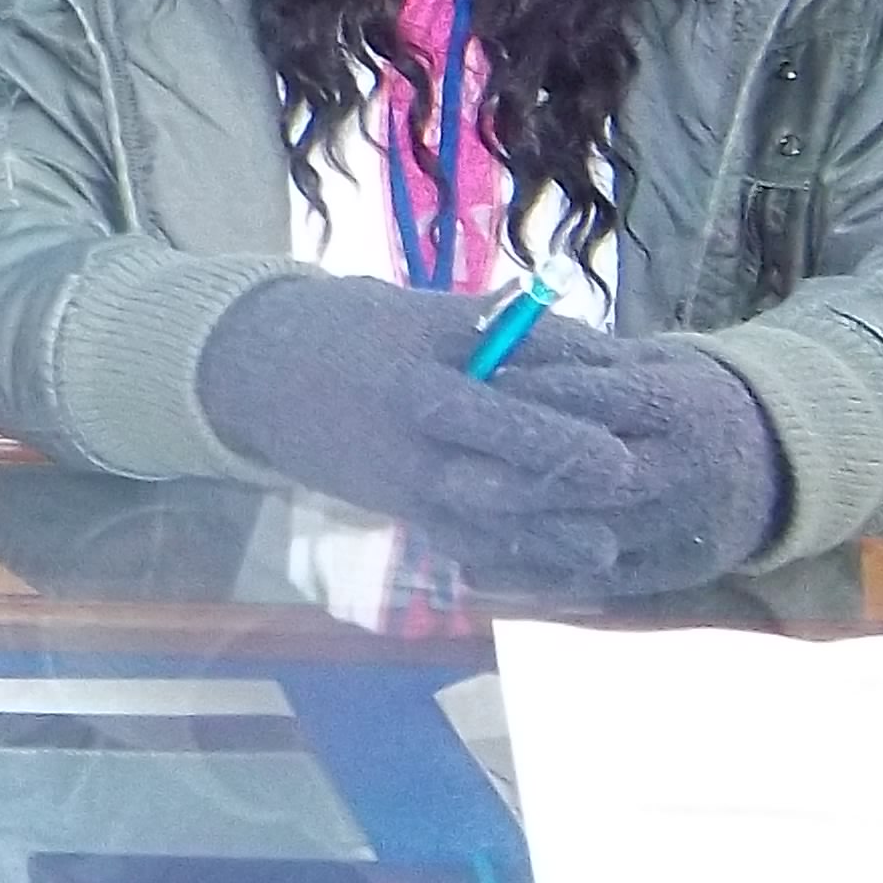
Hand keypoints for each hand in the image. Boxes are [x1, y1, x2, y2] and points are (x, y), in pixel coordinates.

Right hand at [196, 273, 640, 532]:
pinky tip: (553, 570)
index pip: (485, 410)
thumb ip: (496, 332)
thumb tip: (589, 345)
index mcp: (408, 382)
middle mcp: (405, 443)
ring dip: (541, 538)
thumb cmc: (347, 328)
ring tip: (602, 550)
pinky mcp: (399, 510)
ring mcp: (399, 485)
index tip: (614, 444)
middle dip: (557, 484)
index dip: (550, 430)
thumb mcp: (415, 312)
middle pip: (491, 473)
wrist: (256, 375)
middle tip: (626, 486)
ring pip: (478, 522)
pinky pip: (456, 542)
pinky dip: (505, 558)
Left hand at [451, 337, 787, 593]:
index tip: (475, 387)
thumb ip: (583, 360)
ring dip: (517, 536)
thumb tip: (495, 344)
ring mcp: (680, 529)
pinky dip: (534, 580)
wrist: (772, 466)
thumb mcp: (650, 363)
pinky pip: (597, 584)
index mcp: (679, 406)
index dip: (538, 395)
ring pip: (594, 538)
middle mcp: (683, 471)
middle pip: (598, 479)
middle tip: (445, 474)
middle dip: (521, 478)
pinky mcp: (671, 574)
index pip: (604, 400)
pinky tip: (475, 567)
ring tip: (444, 525)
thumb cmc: (683, 398)